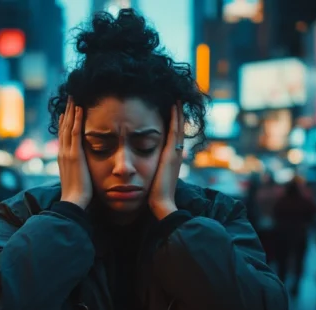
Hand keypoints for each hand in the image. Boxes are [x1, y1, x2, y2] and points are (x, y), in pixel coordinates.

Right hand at [58, 97, 91, 208]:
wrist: (74, 201)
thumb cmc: (78, 194)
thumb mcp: (76, 177)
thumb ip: (77, 168)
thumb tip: (81, 165)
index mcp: (63, 157)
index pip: (63, 135)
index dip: (64, 122)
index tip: (66, 111)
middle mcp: (62, 152)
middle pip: (63, 127)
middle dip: (67, 111)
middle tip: (69, 98)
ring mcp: (67, 152)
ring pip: (68, 126)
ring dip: (71, 111)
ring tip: (73, 98)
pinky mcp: (75, 154)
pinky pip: (75, 133)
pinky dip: (77, 120)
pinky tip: (79, 109)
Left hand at [149, 101, 184, 219]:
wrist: (161, 204)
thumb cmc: (153, 197)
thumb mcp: (151, 180)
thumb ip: (149, 172)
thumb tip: (138, 168)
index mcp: (170, 161)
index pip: (172, 139)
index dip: (172, 125)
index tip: (170, 113)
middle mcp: (175, 155)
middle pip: (178, 130)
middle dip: (177, 116)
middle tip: (177, 100)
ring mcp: (175, 153)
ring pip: (178, 127)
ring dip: (178, 113)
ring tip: (177, 99)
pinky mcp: (173, 153)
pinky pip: (175, 131)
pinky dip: (176, 118)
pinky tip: (174, 105)